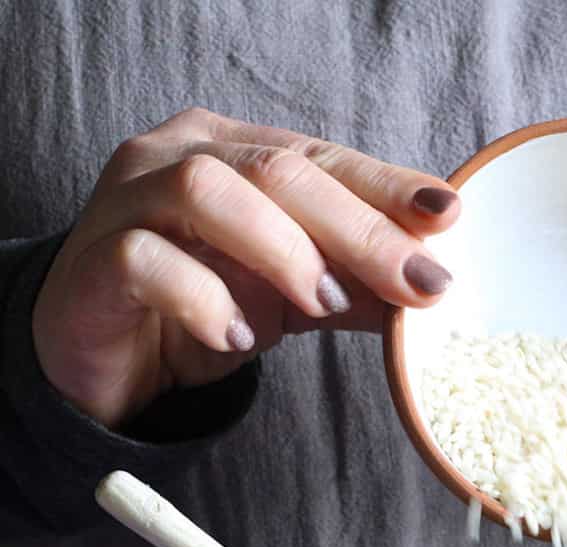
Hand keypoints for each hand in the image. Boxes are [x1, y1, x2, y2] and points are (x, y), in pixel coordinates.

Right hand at [32, 108, 459, 426]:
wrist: (105, 351)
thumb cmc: (200, 303)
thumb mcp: (293, 296)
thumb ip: (355, 287)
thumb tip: (431, 291)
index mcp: (236, 153)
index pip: (323, 158)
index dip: (387, 188)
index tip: (448, 217)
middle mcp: (181, 157)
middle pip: (278, 170)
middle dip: (358, 228)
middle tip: (416, 282)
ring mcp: (131, 200)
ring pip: (208, 192)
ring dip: (281, 249)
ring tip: (322, 304)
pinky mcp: (95, 258)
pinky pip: (148, 261)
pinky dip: (202, 297)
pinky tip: (238, 336)